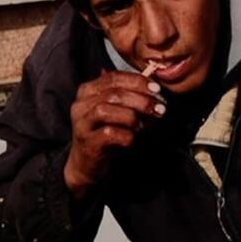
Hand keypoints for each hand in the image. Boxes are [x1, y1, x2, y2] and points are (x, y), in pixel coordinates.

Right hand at [64, 70, 164, 196]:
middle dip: (141, 100)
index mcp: (88, 91)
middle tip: (160, 108)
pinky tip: (133, 139)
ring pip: (106, 110)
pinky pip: (109, 133)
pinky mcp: (87, 143)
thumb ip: (129, 94)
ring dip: (132, 117)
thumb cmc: (105, 134)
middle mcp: (81, 105)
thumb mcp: (117, 110)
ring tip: (144, 126)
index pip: (113, 77)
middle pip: (113, 94)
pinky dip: (126, 135)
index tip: (157, 89)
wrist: (88, 164)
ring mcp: (81, 124)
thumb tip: (153, 83)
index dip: (137, 81)